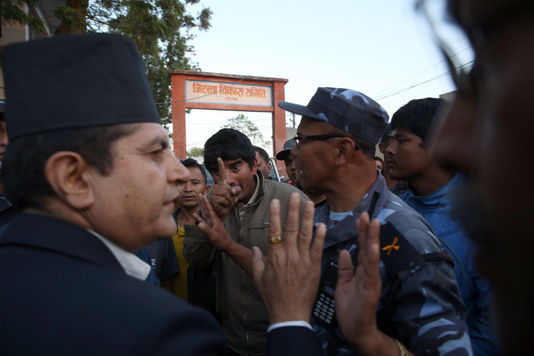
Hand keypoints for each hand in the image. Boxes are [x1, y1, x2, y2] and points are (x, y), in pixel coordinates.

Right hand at [194, 194, 231, 249]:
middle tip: (200, 194)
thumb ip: (206, 230)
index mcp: (214, 220)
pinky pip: (203, 220)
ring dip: (201, 206)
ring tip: (198, 201)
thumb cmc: (221, 240)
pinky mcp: (209, 226)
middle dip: (203, 201)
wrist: (226, 244)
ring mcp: (211, 223)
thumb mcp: (213, 235)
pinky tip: (195, 214)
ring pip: (205, 213)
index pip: (209, 209)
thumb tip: (199, 224)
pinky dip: (199, 217)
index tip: (202, 195)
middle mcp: (212, 220)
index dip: (205, 202)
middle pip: (206, 208)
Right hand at [210, 157, 240, 219]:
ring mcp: (214, 193)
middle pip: (228, 188)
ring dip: (230, 201)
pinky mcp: (213, 199)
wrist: (222, 212)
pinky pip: (224, 200)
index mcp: (222, 184)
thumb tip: (232, 191)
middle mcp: (217, 187)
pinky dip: (227, 204)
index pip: (222, 173)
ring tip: (227, 203)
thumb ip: (236, 190)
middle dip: (232, 195)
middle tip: (231, 200)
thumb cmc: (228, 203)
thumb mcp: (235, 195)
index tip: (219, 158)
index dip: (220, 166)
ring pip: (227, 194)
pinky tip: (223, 206)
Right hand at [252, 193, 325, 323]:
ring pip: (306, 234)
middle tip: (294, 195)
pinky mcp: (314, 266)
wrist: (290, 313)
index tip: (276, 202)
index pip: (274, 230)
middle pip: (291, 227)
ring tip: (310, 203)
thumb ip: (257, 261)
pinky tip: (323, 225)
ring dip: (308, 217)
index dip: (275, 214)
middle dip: (293, 210)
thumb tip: (255, 247)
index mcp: (274, 256)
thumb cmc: (273, 297)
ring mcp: (303, 260)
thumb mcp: (259, 278)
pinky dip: (321, 236)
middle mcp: (289, 255)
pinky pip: (318, 248)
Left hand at [335, 213, 381, 352]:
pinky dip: (373, 258)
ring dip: (373, 239)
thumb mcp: (344, 284)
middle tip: (367, 213)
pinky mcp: (370, 289)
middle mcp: (368, 272)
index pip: (361, 247)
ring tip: (374, 223)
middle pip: (368, 247)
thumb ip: (346, 268)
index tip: (360, 216)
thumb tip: (345, 251)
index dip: (361, 232)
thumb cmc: (350, 308)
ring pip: (372, 256)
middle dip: (368, 230)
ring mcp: (371, 279)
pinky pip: (371, 271)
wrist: (356, 329)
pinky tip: (373, 247)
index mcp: (361, 270)